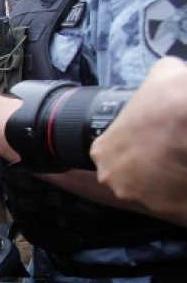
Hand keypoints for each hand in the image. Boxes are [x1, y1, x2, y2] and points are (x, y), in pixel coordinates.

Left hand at [91, 57, 186, 225]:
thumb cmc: (171, 99)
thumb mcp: (159, 77)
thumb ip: (152, 82)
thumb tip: (165, 72)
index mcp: (103, 151)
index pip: (113, 154)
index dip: (137, 147)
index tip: (154, 141)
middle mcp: (113, 178)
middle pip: (131, 177)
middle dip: (150, 167)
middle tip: (171, 152)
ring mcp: (139, 197)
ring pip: (154, 193)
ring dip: (169, 182)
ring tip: (182, 162)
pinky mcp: (168, 210)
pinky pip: (176, 206)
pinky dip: (184, 196)